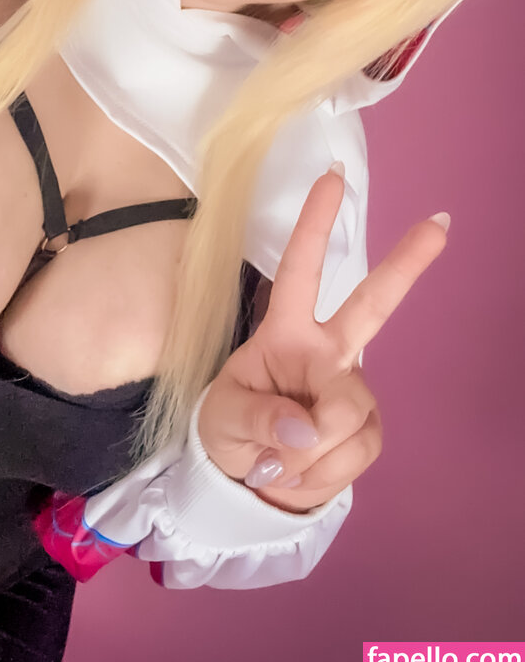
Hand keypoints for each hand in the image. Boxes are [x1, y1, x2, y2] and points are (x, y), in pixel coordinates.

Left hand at [198, 164, 448, 512]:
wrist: (249, 482)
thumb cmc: (230, 430)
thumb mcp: (222, 420)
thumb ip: (258, 419)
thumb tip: (306, 427)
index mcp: (284, 333)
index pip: (298, 272)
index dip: (314, 226)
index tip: (333, 178)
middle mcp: (325, 351)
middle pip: (371, 306)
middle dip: (405, 264)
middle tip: (439, 224)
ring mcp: (351, 389)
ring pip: (345, 415)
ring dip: (304, 452)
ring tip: (277, 460)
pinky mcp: (368, 430)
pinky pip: (352, 453)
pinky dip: (318, 474)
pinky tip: (300, 471)